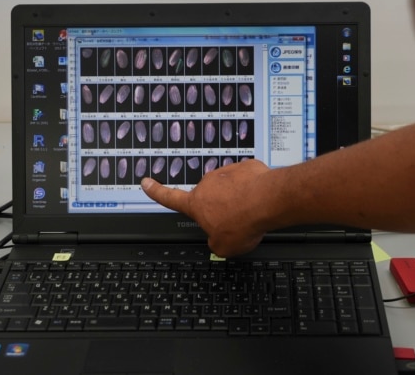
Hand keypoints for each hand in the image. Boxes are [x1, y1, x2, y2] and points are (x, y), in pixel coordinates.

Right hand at [141, 159, 273, 257]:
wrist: (267, 201)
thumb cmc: (243, 222)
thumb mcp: (223, 247)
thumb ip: (215, 242)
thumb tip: (219, 237)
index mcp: (197, 203)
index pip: (170, 198)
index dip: (156, 192)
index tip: (147, 182)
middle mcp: (208, 184)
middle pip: (212, 197)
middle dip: (223, 207)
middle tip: (237, 220)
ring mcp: (227, 172)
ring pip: (231, 188)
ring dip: (239, 198)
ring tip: (251, 210)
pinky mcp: (246, 167)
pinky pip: (248, 180)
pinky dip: (254, 189)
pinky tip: (261, 199)